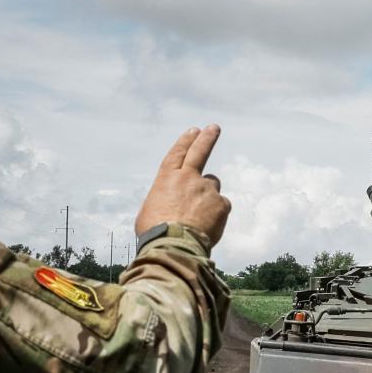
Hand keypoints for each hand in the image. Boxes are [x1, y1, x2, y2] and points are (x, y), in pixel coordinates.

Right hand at [135, 124, 231, 246]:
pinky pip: (221, 207)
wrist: (174, 245)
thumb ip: (164, 199)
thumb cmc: (156, 232)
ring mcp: (207, 189)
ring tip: (197, 216)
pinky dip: (216, 215)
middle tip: (214, 127)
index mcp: (167, 178)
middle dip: (207, 138)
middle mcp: (188, 178)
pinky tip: (207, 226)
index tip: (193, 131)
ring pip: (212, 187)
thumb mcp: (149, 211)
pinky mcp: (222, 203)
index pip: (178, 153)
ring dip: (208, 197)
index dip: (186, 141)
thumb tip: (171, 202)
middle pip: (200, 151)